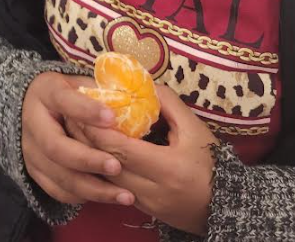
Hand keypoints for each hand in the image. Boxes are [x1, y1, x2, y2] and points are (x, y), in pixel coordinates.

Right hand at [22, 72, 134, 206]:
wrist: (34, 105)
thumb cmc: (68, 92)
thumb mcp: (80, 82)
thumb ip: (100, 92)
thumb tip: (131, 103)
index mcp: (46, 91)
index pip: (64, 100)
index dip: (87, 111)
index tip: (112, 118)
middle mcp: (32, 122)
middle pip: (56, 147)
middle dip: (88, 160)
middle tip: (117, 166)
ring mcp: (30, 150)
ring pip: (59, 175)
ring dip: (93, 188)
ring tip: (125, 194)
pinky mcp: (34, 171)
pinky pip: (58, 191)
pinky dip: (83, 196)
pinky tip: (107, 197)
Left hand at [75, 85, 216, 234]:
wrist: (225, 204)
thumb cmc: (211, 162)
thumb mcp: (194, 127)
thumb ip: (167, 103)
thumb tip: (142, 84)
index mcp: (167, 168)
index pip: (120, 149)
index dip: (97, 130)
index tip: (81, 109)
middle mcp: (153, 190)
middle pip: (107, 165)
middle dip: (85, 140)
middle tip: (69, 116)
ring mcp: (146, 204)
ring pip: (106, 180)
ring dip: (88, 156)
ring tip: (74, 131)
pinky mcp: (143, 210)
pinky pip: (115, 188)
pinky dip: (101, 169)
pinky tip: (91, 151)